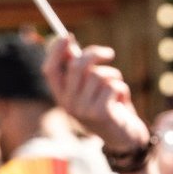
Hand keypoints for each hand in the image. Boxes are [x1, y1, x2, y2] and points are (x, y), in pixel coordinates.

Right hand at [42, 37, 150, 153]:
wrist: (122, 137)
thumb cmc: (107, 106)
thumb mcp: (90, 87)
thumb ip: (79, 68)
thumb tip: (68, 44)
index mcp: (61, 96)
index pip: (50, 70)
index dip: (56, 51)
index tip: (68, 36)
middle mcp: (68, 104)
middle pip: (77, 66)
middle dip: (95, 54)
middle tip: (109, 54)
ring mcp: (83, 110)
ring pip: (100, 75)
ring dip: (114, 76)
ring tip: (116, 88)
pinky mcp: (101, 113)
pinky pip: (113, 86)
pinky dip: (121, 89)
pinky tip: (120, 101)